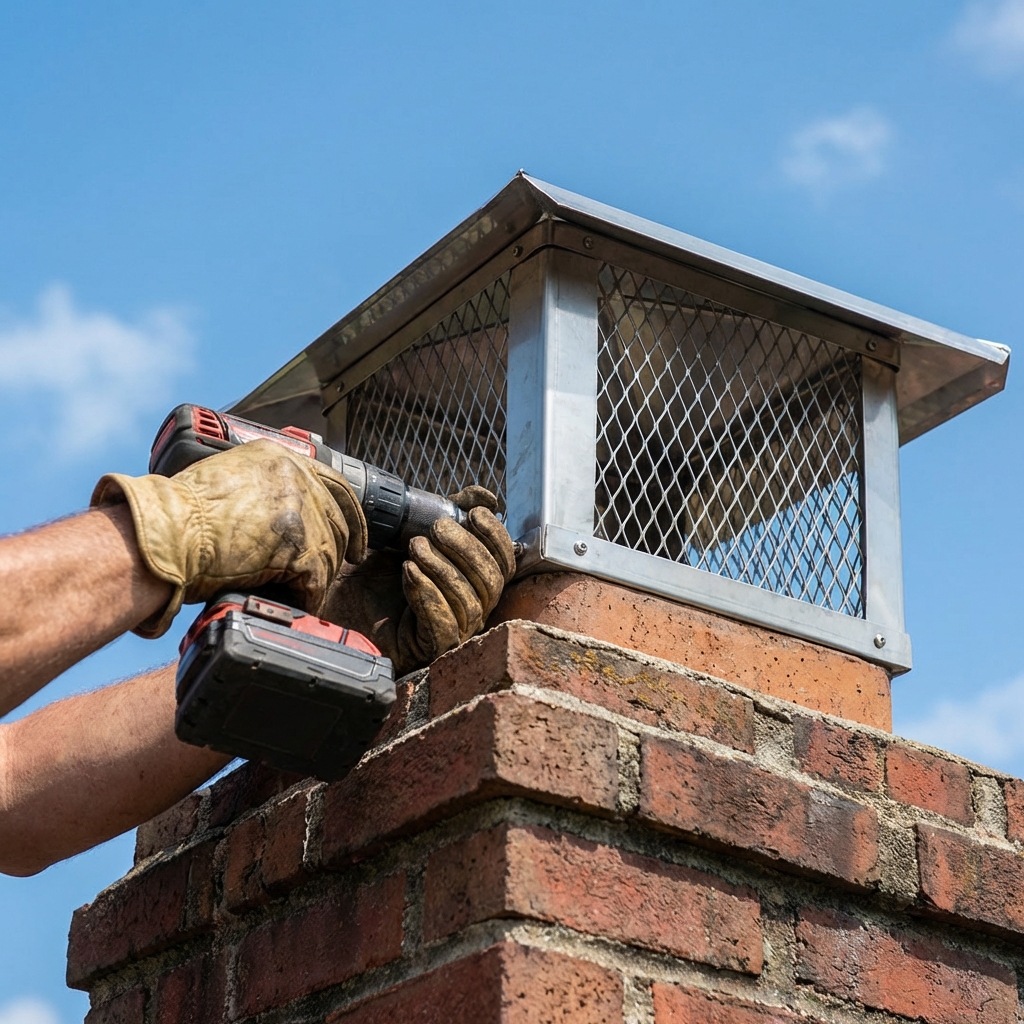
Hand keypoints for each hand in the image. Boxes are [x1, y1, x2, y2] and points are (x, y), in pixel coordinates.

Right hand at [91, 439, 367, 637]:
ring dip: (313, 575)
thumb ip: (256, 490)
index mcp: (277, 457)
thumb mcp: (224, 481)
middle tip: (325, 571)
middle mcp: (296, 476)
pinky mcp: (301, 546)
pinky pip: (316, 581)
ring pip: (329, 551)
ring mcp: (302, 510)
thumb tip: (271, 518)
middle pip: (336, 518)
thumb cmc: (175, 518)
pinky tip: (292, 603)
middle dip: (334, 549)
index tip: (354, 536)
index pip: (332, 483)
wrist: (164, 535)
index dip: (347, 514)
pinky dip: (305, 597)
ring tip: (293, 589)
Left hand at [321, 486, 515, 675]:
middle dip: (467, 550)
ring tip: (415, 548)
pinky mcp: (429, 649)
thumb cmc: (374, 568)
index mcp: (472, 581)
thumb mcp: (412, 530)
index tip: (474, 513)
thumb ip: (448, 510)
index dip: (495, 537)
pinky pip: (446, 627)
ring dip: (444, 569)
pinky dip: (430, 596)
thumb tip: (487, 497)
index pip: (504, 563)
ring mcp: (452, 631)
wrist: (334, 598)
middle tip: (436, 529)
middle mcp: (469, 607)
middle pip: (492, 582)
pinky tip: (410, 573)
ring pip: (471, 603)